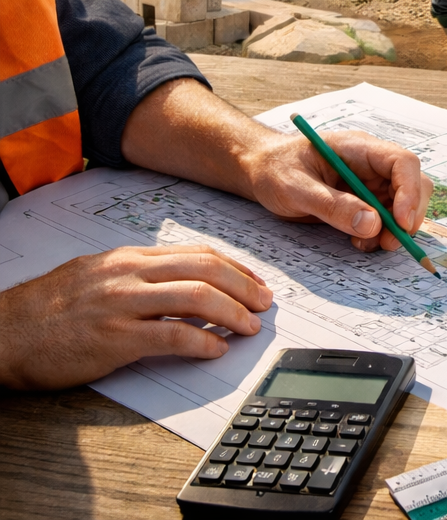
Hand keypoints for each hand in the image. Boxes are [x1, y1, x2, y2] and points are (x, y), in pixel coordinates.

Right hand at [0, 245, 272, 389]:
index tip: (255, 281)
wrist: (0, 334)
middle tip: (265, 303)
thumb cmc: (45, 312)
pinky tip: (215, 349)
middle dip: (245, 286)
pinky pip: (172, 335)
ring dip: (233, 313)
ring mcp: (121, 304)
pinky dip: (202, 342)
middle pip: (206, 269)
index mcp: (127, 258)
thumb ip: (138, 277)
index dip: (235, 267)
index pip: (197, 253)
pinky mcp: (113, 339)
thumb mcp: (95, 277)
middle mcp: (128, 274)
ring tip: (249, 327)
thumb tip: (183, 286)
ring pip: (197, 297)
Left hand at [241, 130, 433, 251]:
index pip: (402, 162)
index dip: (410, 192)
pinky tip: (360, 241)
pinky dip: (381, 234)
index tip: (402, 223)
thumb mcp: (296, 188)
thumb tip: (373, 225)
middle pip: (414, 183)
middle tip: (390, 242)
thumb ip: (333, 205)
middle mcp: (372, 163)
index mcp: (359, 148)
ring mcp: (371, 181)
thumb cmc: (275, 170)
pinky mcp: (366, 200)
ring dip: (396, 228)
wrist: (261, 172)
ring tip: (368, 244)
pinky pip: (387, 217)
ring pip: (405, 203)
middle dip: (409, 215)